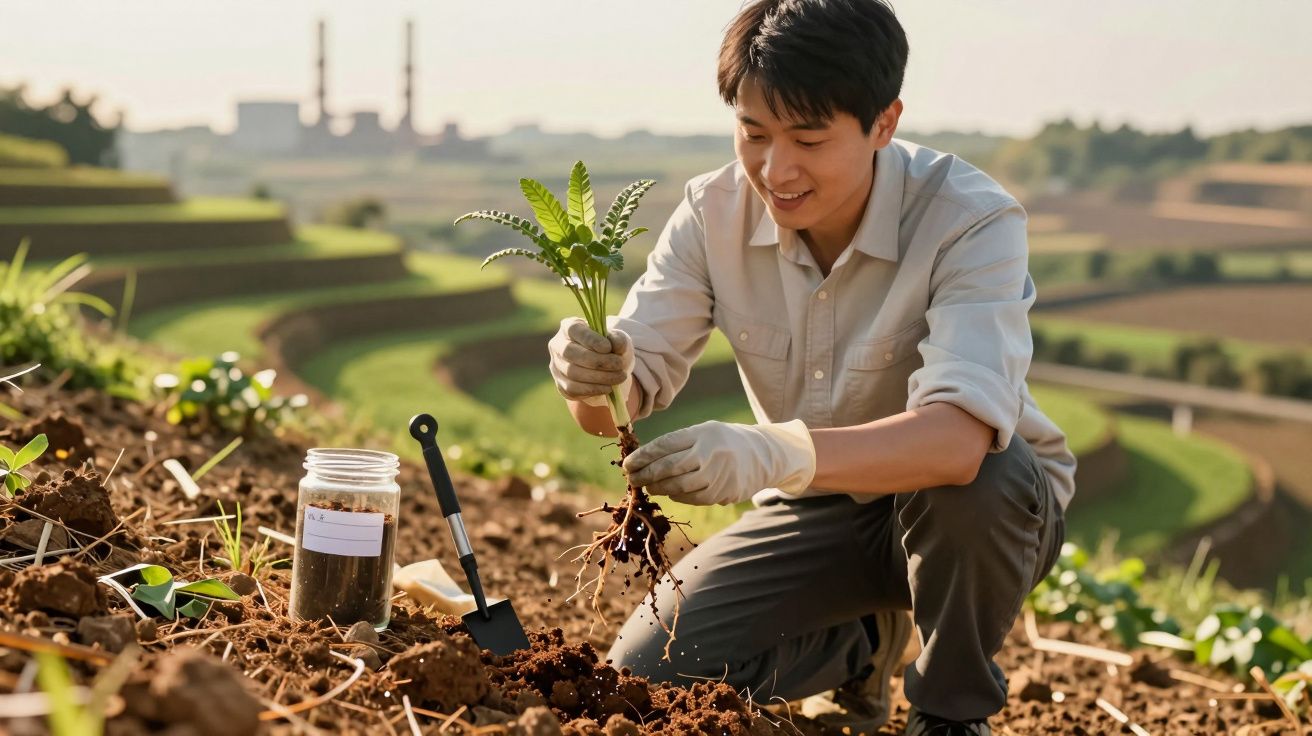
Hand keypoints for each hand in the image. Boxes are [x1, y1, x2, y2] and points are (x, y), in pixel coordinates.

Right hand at [548, 317, 632, 406]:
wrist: (604, 367)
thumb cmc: (608, 348)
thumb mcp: (616, 339)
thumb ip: (617, 339)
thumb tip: (615, 345)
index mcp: (569, 327)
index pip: (574, 330)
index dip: (590, 339)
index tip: (608, 347)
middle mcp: (558, 345)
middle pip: (570, 352)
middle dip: (598, 361)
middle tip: (619, 364)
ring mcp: (557, 366)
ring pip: (572, 372)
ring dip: (599, 377)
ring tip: (619, 377)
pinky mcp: (560, 384)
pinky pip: (573, 388)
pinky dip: (593, 389)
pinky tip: (608, 387)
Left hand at [622, 419, 815, 505]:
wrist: (763, 455)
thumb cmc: (724, 442)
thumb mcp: (705, 432)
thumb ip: (679, 443)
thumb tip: (644, 459)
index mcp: (702, 433)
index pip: (665, 445)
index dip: (643, 456)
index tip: (628, 464)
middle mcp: (709, 452)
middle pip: (668, 467)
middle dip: (645, 475)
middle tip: (632, 479)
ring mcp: (717, 474)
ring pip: (678, 486)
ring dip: (658, 488)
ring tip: (648, 486)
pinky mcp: (723, 492)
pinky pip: (692, 498)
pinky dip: (677, 496)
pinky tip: (670, 492)